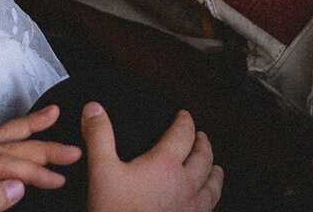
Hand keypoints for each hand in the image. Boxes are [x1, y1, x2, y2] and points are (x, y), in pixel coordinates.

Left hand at [0, 105, 81, 211]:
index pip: (3, 163)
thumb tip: (18, 184)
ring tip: (53, 116)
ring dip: (27, 129)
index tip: (59, 179)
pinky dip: (8, 136)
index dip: (34, 170)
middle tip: (73, 151)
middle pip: (6, 146)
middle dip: (41, 148)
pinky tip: (21, 133)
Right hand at [83, 104, 223, 211]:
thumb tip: (95, 111)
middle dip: (203, 144)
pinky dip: (210, 201)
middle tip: (201, 137)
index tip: (184, 115)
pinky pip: (208, 210)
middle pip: (203, 157)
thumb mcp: (101, 171)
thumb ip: (99, 137)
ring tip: (216, 169)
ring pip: (211, 186)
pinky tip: (205, 205)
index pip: (183, 133)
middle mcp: (184, 185)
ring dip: (214, 174)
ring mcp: (190, 208)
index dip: (185, 120)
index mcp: (165, 165)